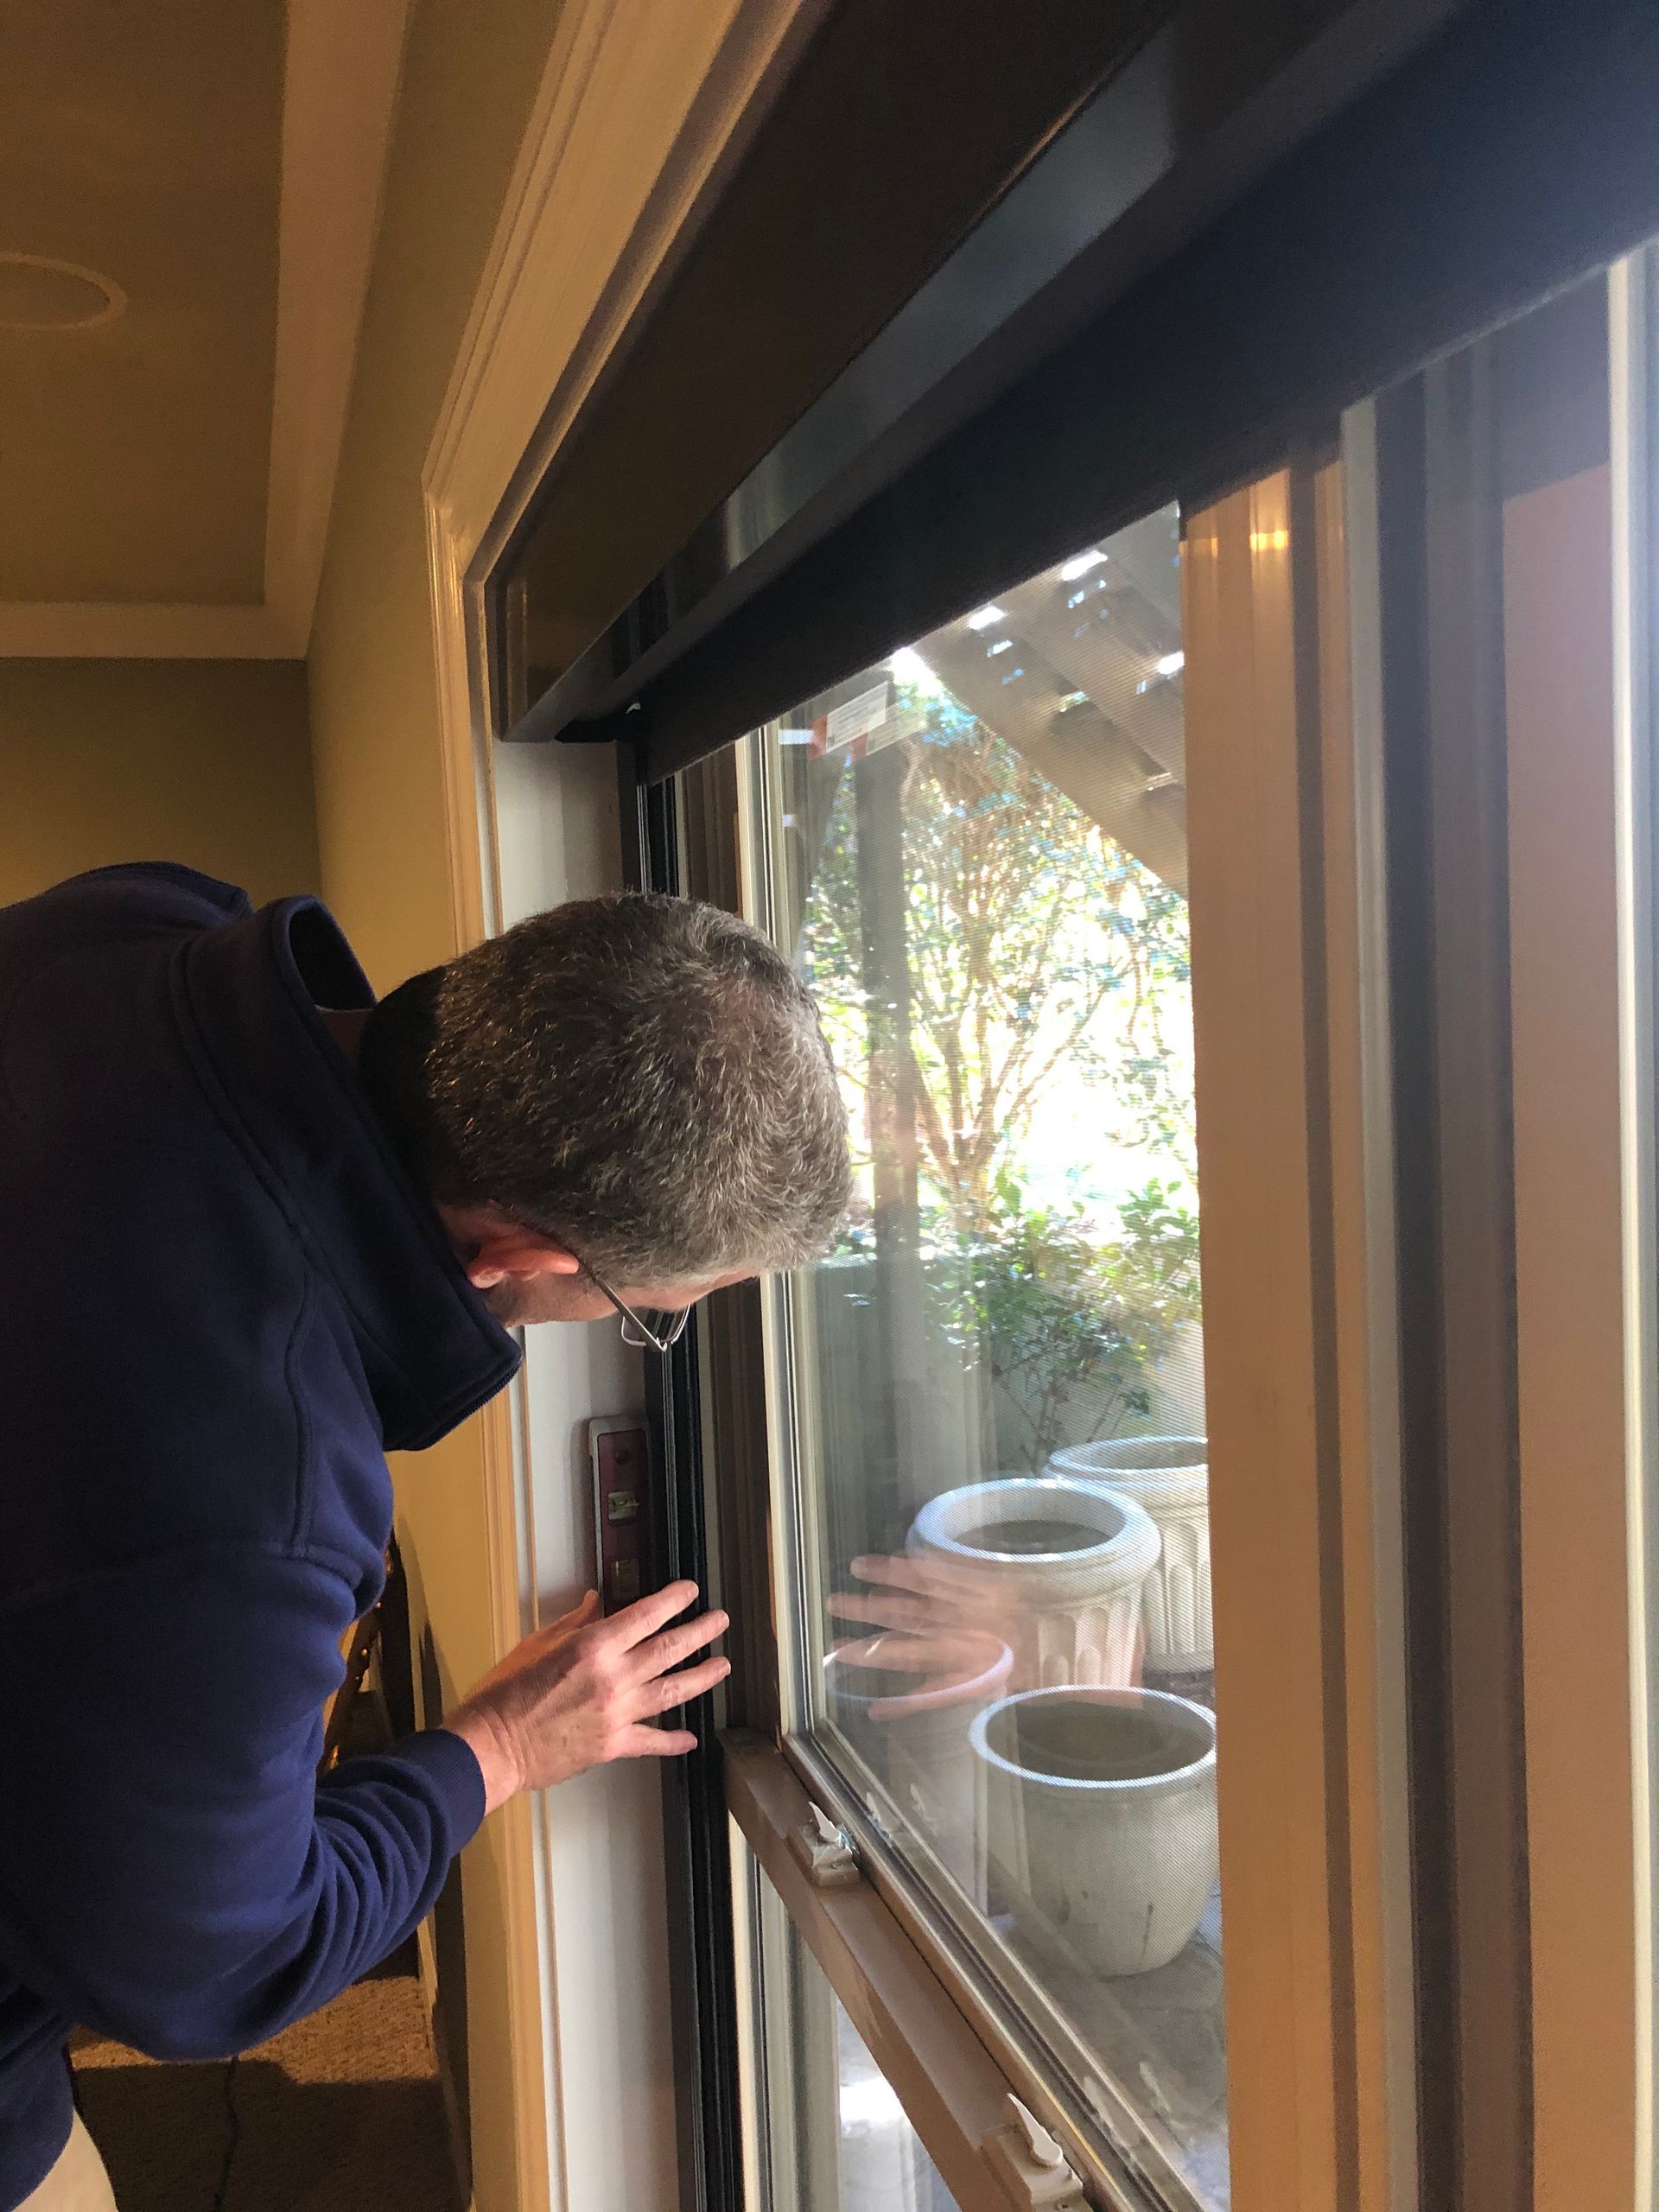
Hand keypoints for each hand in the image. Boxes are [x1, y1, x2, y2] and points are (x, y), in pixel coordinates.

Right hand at [446, 1581, 729, 1813]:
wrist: (493, 1746)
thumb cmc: (506, 1691)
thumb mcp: (538, 1644)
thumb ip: (576, 1623)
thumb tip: (598, 1601)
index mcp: (594, 1647)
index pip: (645, 1616)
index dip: (673, 1600)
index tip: (691, 1590)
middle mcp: (613, 1678)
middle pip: (668, 1650)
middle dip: (700, 1632)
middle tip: (721, 1620)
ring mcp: (617, 1714)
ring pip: (671, 1692)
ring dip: (701, 1677)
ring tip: (722, 1666)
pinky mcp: (613, 1745)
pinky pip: (652, 1742)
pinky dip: (673, 1740)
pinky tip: (692, 1737)